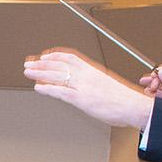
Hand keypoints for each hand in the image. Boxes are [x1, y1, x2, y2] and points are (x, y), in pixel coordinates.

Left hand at [22, 50, 153, 129]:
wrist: (133, 106)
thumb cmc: (123, 99)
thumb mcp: (106, 85)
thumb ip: (93, 84)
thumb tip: (84, 88)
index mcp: (93, 71)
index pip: (70, 57)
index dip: (55, 56)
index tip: (44, 55)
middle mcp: (86, 76)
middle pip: (60, 65)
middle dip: (42, 64)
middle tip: (29, 63)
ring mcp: (83, 87)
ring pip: (57, 76)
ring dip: (40, 73)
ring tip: (28, 72)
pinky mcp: (82, 99)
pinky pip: (61, 92)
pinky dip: (48, 89)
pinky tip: (39, 87)